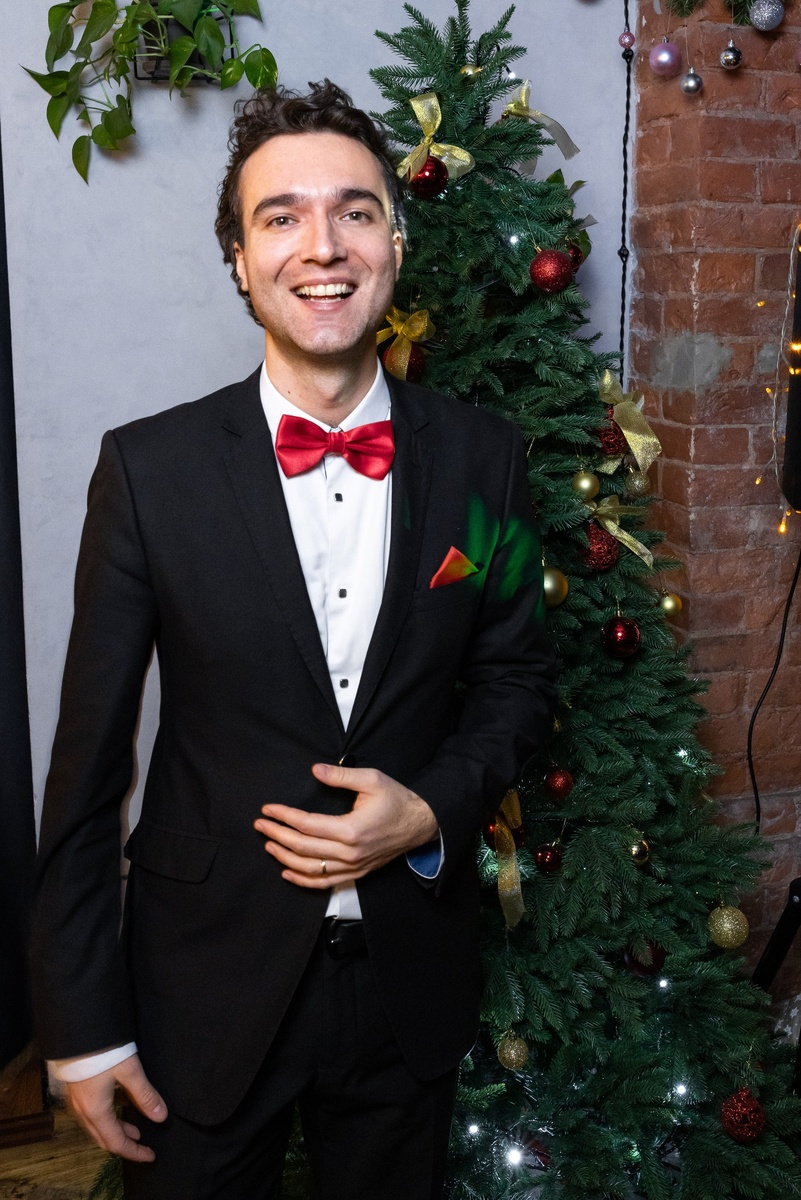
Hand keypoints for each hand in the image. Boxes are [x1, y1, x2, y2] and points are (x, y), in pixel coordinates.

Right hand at [66, 1053, 166, 1161]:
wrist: (76, 1029)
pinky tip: (117, 1108)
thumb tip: (161, 1116)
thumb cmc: (102, 1050)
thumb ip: (145, 1094)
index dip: (134, 1152)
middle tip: (143, 1146)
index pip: (116, 1142)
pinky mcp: (75, 1088)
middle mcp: (82, 1111)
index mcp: (95, 1111)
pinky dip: (107, 1119)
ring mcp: (76, 1100)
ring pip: (96, 1126)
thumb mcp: (129, 1070)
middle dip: (124, 1144)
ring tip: (134, 1129)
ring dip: (116, 1130)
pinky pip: (91, 1114)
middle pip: (103, 1138)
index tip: (150, 1155)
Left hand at [253, 764, 438, 888]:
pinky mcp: (356, 873)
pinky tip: (286, 871)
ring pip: (309, 869)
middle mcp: (350, 852)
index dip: (284, 816)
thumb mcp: (372, 779)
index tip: (268, 809)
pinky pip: (324, 883)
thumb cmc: (396, 800)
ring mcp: (353, 867)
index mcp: (352, 829)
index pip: (307, 825)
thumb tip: (314, 770)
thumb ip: (341, 775)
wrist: (420, 824)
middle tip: (260, 825)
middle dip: (277, 835)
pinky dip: (302, 880)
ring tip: (268, 844)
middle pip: (303, 848)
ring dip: (284, 857)